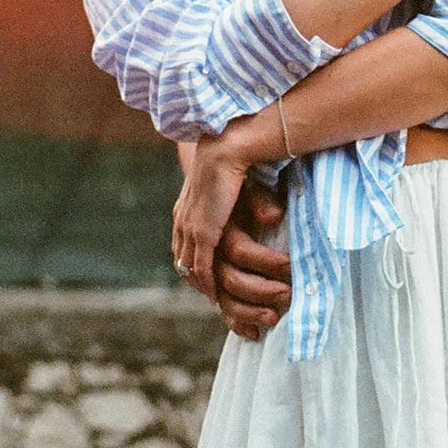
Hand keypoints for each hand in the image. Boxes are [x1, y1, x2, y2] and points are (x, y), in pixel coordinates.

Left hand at [171, 126, 252, 302]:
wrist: (225, 149)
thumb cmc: (234, 162)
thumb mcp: (233, 187)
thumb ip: (239, 203)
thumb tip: (265, 214)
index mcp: (185, 209)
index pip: (182, 244)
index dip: (193, 263)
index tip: (207, 277)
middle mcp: (182, 221)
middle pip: (182, 260)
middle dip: (195, 279)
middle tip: (212, 294)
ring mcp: (190, 228)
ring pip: (189, 268)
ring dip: (202, 285)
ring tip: (217, 298)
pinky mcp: (202, 234)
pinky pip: (201, 267)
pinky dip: (207, 283)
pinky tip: (216, 294)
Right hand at [212, 178, 291, 341]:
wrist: (210, 178)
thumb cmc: (237, 182)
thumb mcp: (251, 186)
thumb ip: (260, 200)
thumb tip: (275, 217)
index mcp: (215, 221)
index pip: (239, 250)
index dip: (266, 261)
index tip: (291, 267)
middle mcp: (200, 244)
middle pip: (228, 278)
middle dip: (260, 291)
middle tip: (288, 296)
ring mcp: (198, 262)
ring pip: (218, 295)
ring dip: (246, 311)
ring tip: (273, 319)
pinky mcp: (203, 274)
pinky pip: (215, 303)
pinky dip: (232, 317)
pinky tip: (251, 332)